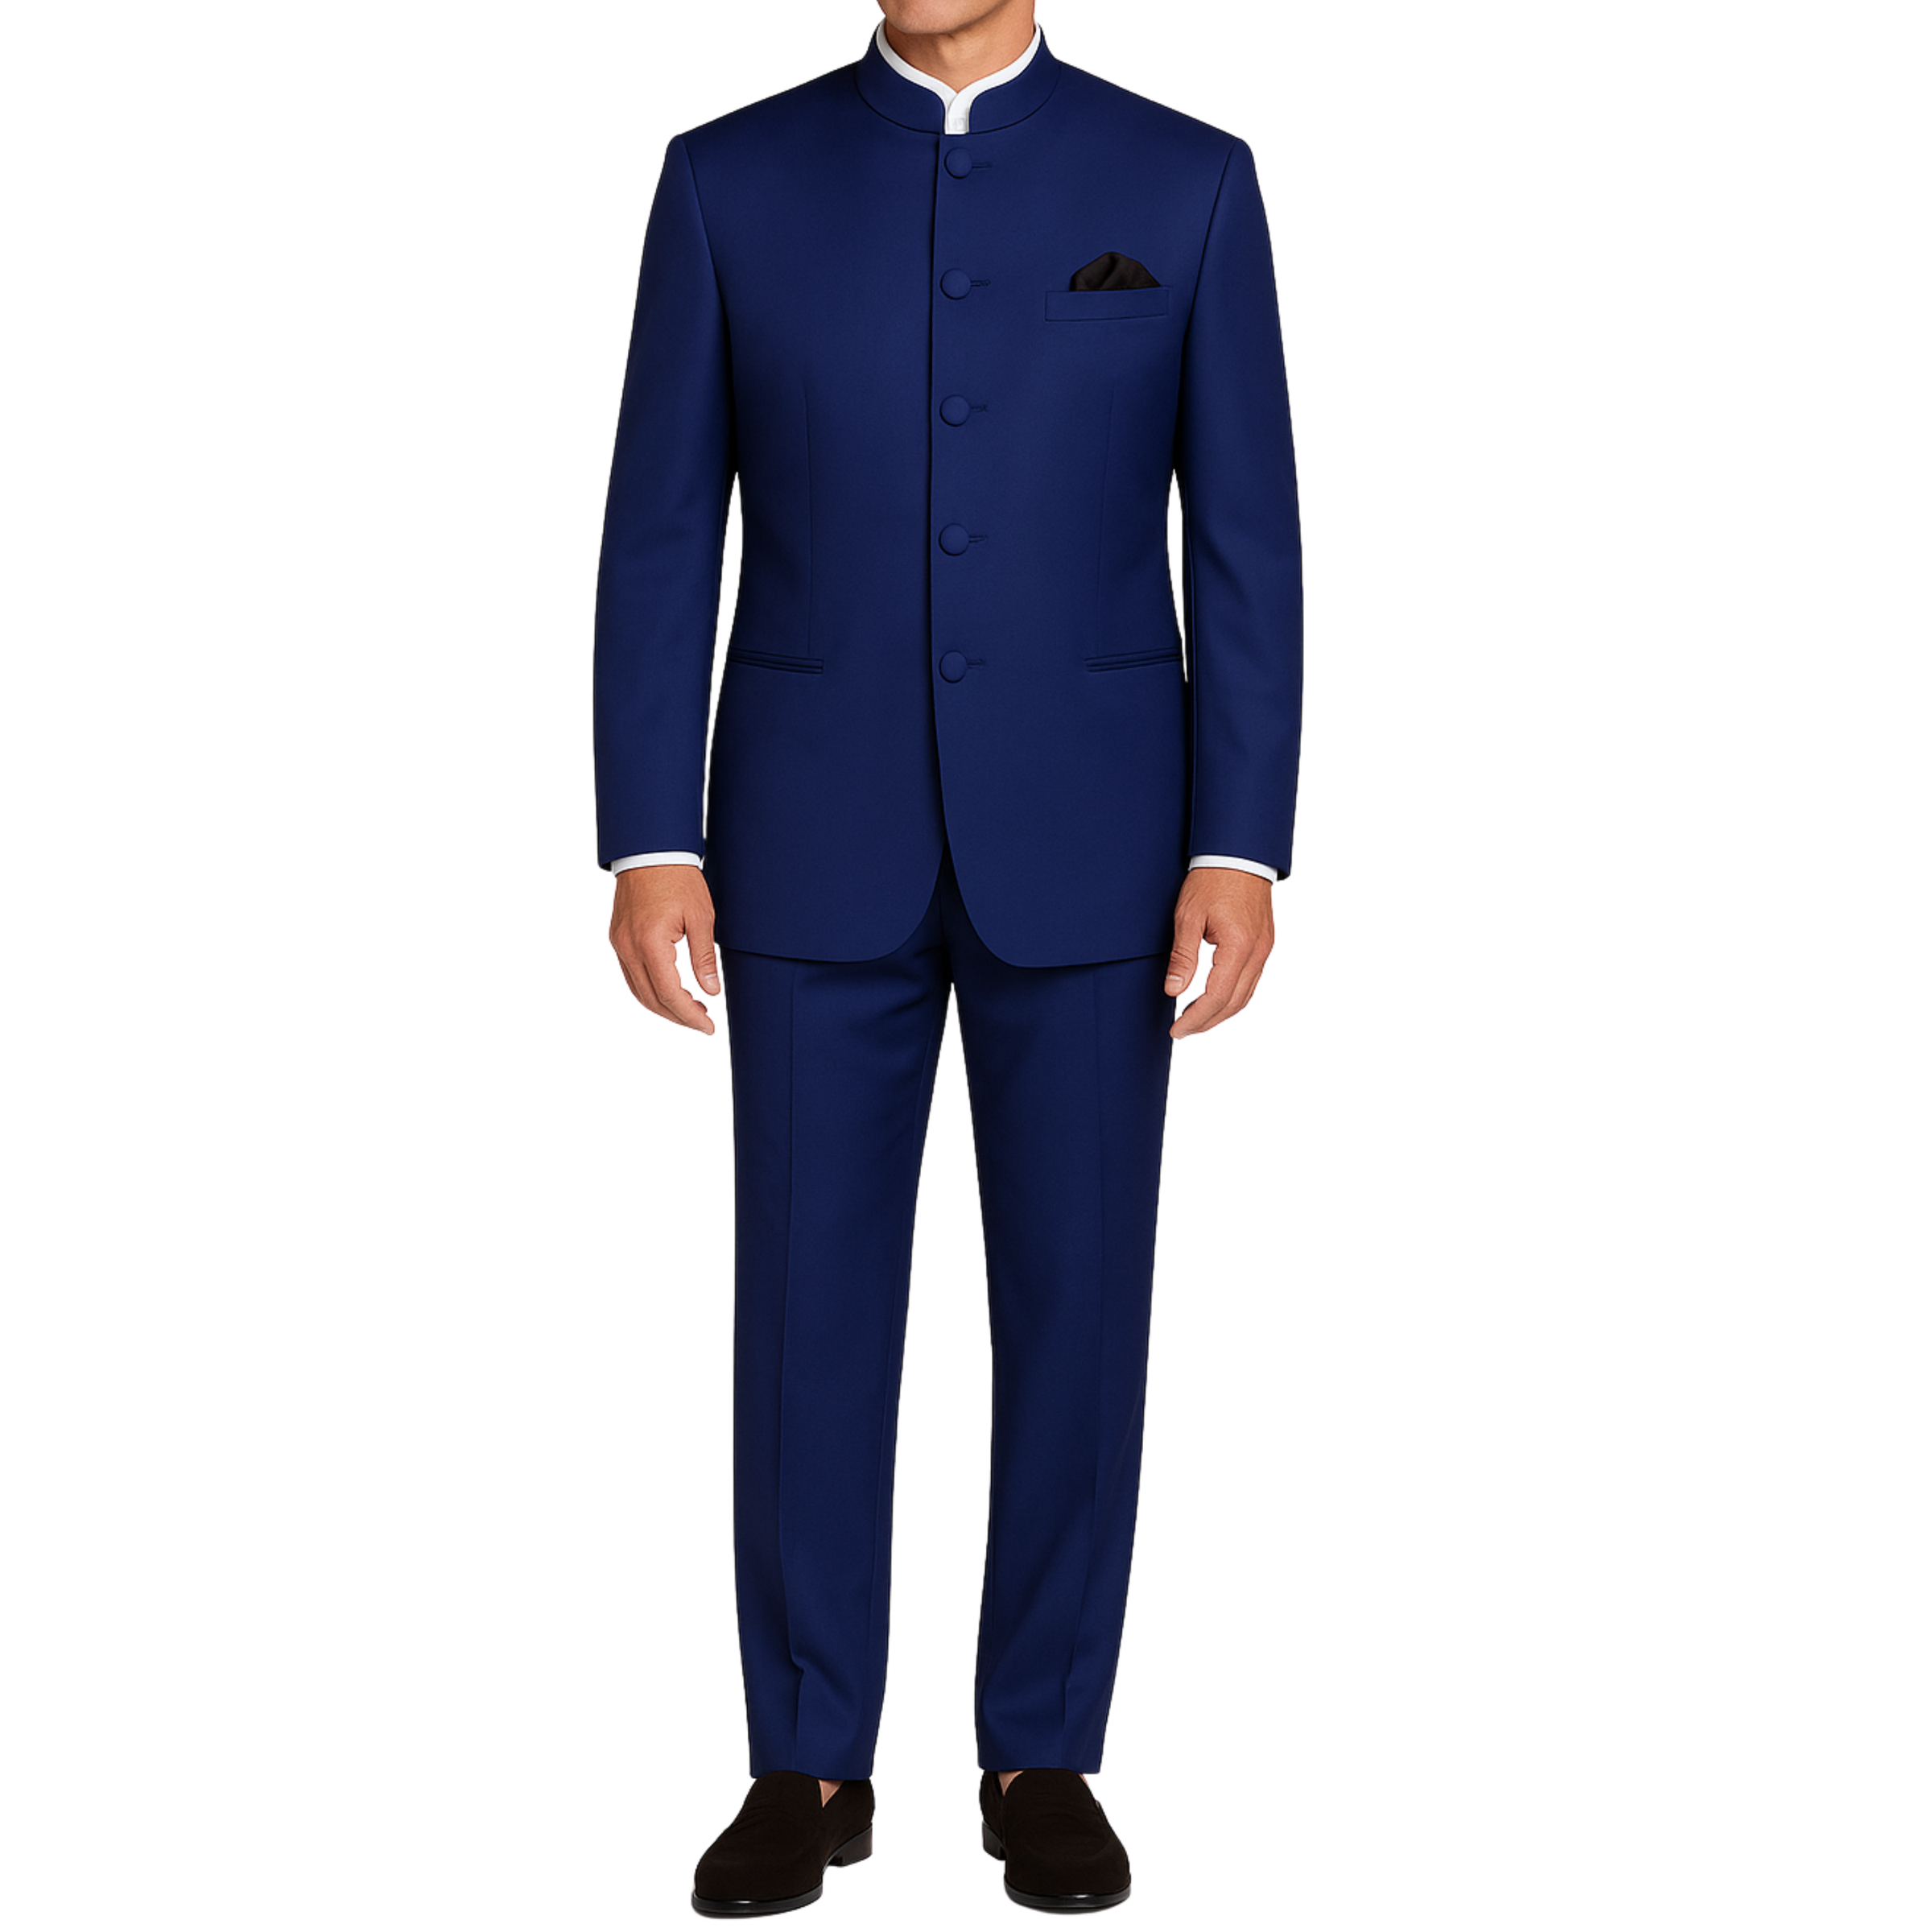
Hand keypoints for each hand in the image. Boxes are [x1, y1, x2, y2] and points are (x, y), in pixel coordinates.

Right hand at [610, 865, 719, 1033]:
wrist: (651, 851)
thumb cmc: (679, 879)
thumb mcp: (701, 918)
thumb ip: (704, 959)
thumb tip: (711, 992)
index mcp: (650, 943)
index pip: (669, 994)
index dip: (690, 1016)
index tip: (708, 1026)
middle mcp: (628, 947)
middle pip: (651, 999)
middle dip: (678, 1017)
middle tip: (703, 1023)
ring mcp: (619, 944)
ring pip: (638, 991)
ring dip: (662, 1007)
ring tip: (690, 1011)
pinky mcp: (617, 938)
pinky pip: (630, 975)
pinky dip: (649, 990)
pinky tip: (669, 992)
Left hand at [1166, 867, 1274, 1038]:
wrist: (1239, 853)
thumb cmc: (1212, 879)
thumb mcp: (1188, 916)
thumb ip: (1182, 956)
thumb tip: (1173, 990)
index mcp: (1238, 947)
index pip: (1217, 997)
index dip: (1195, 1018)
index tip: (1176, 1030)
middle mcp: (1257, 952)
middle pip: (1234, 1003)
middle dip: (1207, 1022)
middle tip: (1183, 1031)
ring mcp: (1264, 949)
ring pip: (1246, 995)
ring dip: (1221, 1013)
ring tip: (1196, 1020)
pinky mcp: (1264, 944)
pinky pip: (1251, 981)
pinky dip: (1233, 996)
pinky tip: (1215, 999)